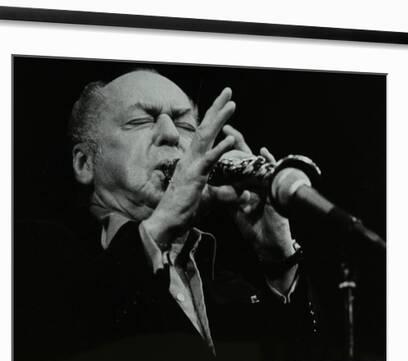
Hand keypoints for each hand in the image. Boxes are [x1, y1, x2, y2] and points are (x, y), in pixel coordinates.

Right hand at [143, 88, 236, 246]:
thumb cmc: (183, 210)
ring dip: (219, 119)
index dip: (214, 117)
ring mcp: (192, 165)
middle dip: (217, 108)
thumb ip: (223, 192)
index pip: (205, 134)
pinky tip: (231, 138)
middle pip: (205, 128)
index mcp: (193, 160)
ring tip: (231, 104)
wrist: (167, 221)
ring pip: (206, 137)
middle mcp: (191, 158)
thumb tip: (239, 192)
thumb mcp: (207, 197)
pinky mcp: (195, 176)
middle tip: (228, 91)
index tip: (224, 103)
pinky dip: (220, 148)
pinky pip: (209, 160)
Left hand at [210, 125, 295, 260]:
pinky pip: (274, 174)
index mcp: (246, 184)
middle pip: (246, 156)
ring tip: (235, 134)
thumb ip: (228, 195)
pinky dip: (270, 163)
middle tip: (225, 125)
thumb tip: (215, 186)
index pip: (236, 163)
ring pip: (258, 161)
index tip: (215, 137)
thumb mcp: (236, 209)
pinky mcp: (276, 192)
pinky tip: (263, 152)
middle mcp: (257, 181)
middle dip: (236, 141)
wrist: (269, 246)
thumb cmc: (255, 227)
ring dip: (247, 148)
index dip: (226, 150)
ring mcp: (267, 184)